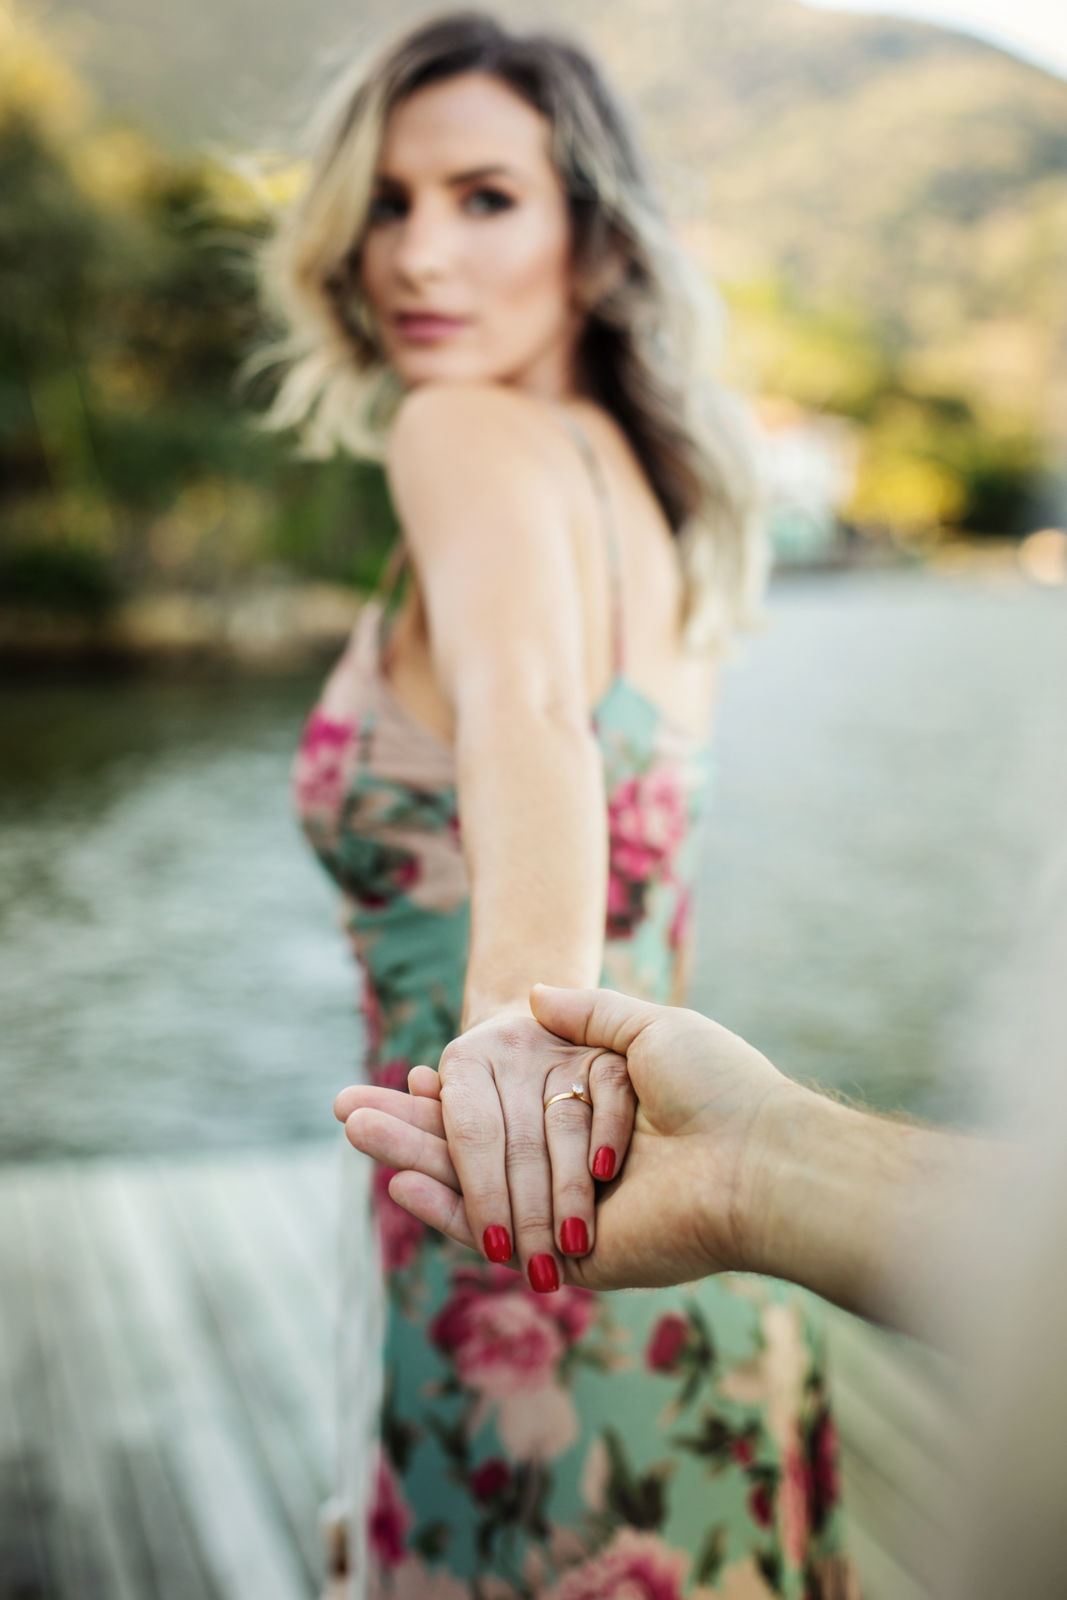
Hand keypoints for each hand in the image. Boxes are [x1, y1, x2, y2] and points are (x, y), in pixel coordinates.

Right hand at [338, 985, 799, 1290]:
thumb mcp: (646, 1028)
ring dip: (408, 1159)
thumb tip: (532, 992)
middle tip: (347, 1109)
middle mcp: (573, 1170)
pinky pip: (496, 1234)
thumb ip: (588, 1013)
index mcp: (589, 1120)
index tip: (406, 1074)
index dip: (449, 1095)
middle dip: (409, 1130)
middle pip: (471, 1150)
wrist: (758, 1154)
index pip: (500, 1109)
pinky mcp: (572, 1257)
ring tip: (353, 1128)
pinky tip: (402, 1179)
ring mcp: (568, 1215)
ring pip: (470, 1188)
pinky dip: (446, 1207)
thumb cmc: (717, 1087)